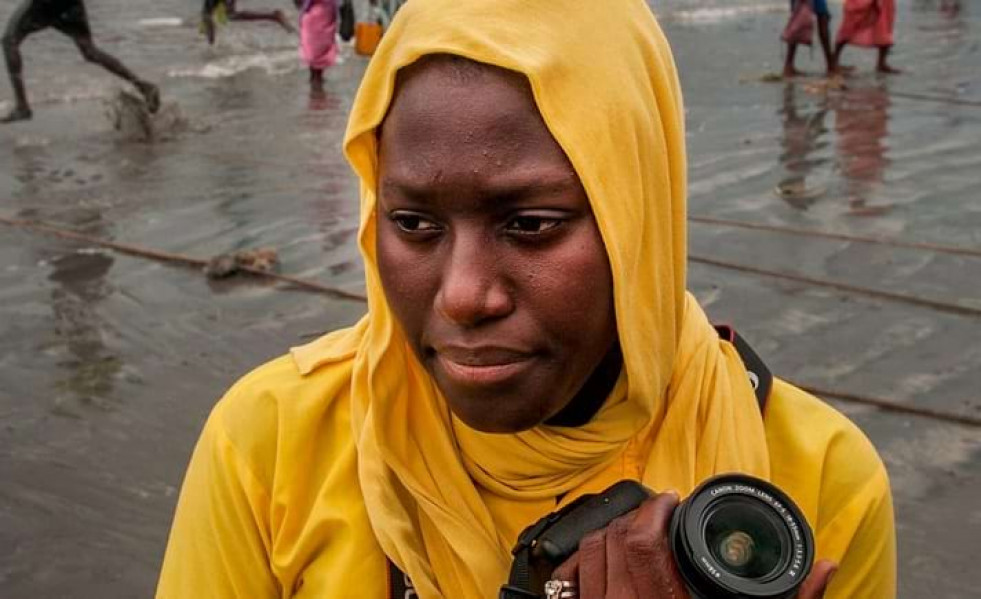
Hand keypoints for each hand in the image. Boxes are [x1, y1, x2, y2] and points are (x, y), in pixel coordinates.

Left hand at [551, 492, 837, 598]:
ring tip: (635, 532)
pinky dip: (585, 562)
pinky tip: (607, 560)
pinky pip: (571, 582)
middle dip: (636, 517)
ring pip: (588, 554)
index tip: (672, 501)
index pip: (643, 541)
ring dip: (610, 534)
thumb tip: (825, 566)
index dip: (655, 509)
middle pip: (613, 539)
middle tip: (659, 515)